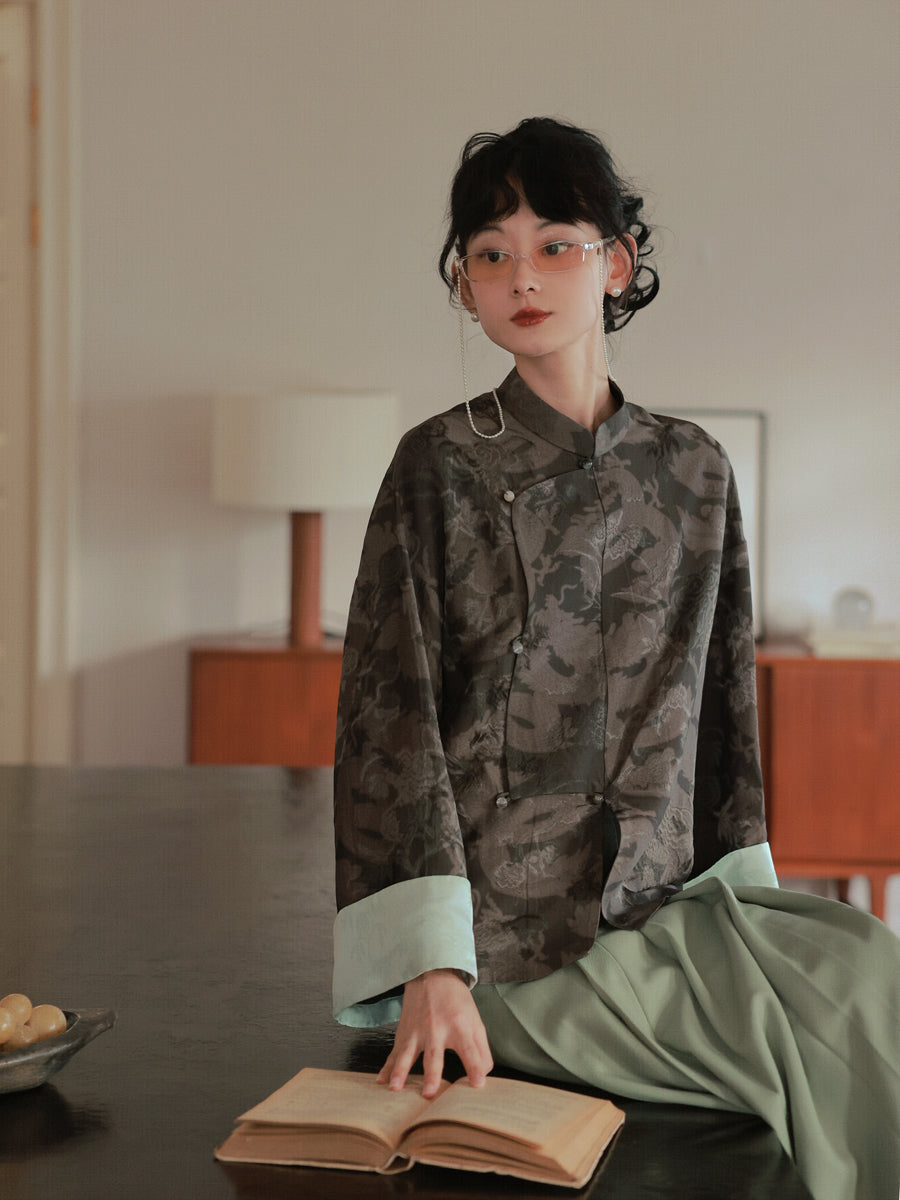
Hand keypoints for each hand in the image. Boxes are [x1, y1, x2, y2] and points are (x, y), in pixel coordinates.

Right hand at [376, 968, 492, 1097]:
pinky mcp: (404, 1033)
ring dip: (401, 1071)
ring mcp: (417, 1031)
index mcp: (459, 1026)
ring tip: (395, 1087)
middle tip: (429, 1093)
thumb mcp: (475, 1019)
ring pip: (407, 1054)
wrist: (432, 975)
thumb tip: (483, 1076)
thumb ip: (481, 1048)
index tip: (478, 1083)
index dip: (474, 1066)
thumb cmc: (456, 1001)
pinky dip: (386, 1067)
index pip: (469, 1049)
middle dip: (432, 1074)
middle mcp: (437, 1029)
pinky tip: (381, 1080)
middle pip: (434, 1054)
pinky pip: (394, 1052)